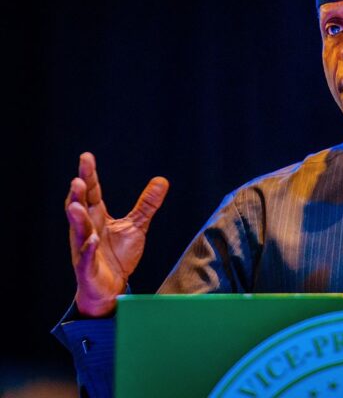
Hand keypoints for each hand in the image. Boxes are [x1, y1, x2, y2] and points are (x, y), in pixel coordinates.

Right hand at [64, 152, 168, 316]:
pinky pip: (86, 258)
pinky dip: (88, 249)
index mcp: (96, 217)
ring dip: (77, 219)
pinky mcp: (87, 268)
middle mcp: (86, 230)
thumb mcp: (137, 226)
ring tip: (77, 205)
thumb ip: (147, 204)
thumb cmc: (118, 254)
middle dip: (78, 194)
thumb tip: (162, 180)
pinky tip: (92, 240)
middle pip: (80, 208)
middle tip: (77, 179)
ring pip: (78, 232)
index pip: (92, 193)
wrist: (111, 288)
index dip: (89, 176)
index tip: (86, 157)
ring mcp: (84, 249)